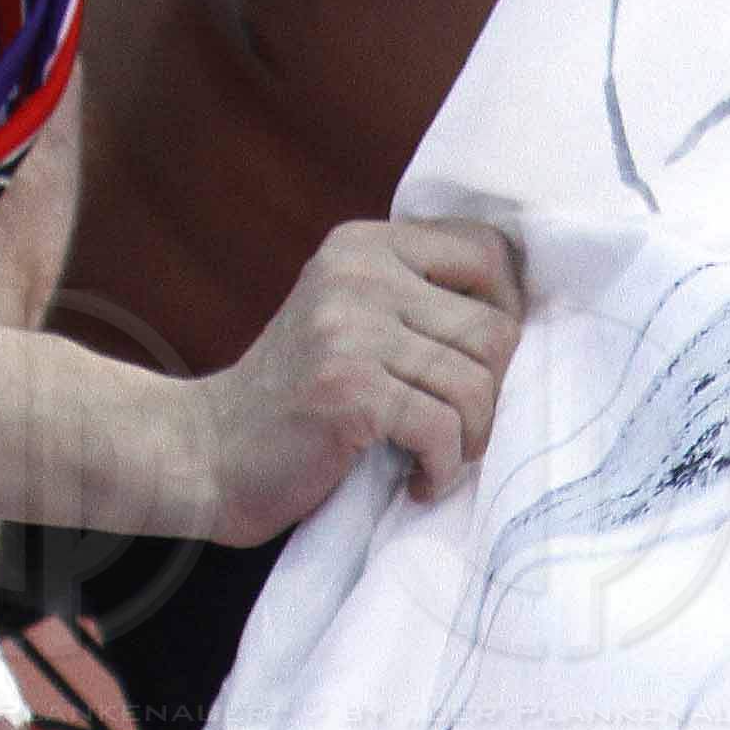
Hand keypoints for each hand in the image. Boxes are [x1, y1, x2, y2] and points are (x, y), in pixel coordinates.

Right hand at [195, 218, 527, 539]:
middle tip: (456, 430)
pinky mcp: (349, 388)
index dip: (507, 315)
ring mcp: (352, 328)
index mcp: (365, 246)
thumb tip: (522, 320)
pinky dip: (441, 471)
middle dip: (493, 396)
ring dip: (469, 441)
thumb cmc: (296, 402)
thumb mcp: (351, 322)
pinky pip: (444, 430)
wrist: (206, 452)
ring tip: (433, 458)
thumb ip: (416, 303)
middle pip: (497, 329)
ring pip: (478, 384)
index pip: (488, 253)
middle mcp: (360, 273)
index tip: (480, 367)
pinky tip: (415, 482)